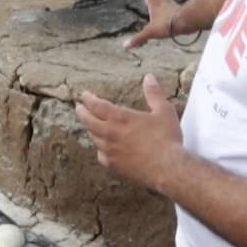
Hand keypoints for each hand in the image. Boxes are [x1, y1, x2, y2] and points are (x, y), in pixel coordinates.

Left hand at [76, 74, 184, 191]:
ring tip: (90, 125)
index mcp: (120, 118)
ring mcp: (110, 151)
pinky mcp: (114, 165)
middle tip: (79, 107)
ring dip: (90, 129)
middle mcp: (110, 134)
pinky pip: (101, 155)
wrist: (167, 169)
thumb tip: (149, 77)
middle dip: (82, 112)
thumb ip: (154, 93)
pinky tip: (103, 149)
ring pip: (93, 137)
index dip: (88, 99)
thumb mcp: (163, 111)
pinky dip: (100, 149)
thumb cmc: (166, 139)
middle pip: (88, 121)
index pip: (97, 105)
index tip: (84, 95)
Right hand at [123, 0, 178, 49]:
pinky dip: (172, 1)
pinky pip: (175, 3)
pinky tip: (173, 4)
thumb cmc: (166, 25)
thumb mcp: (150, 32)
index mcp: (154, 5)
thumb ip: (139, 38)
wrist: (185, 22)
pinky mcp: (181, 9)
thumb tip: (125, 46)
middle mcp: (163, 2)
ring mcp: (172, 5)